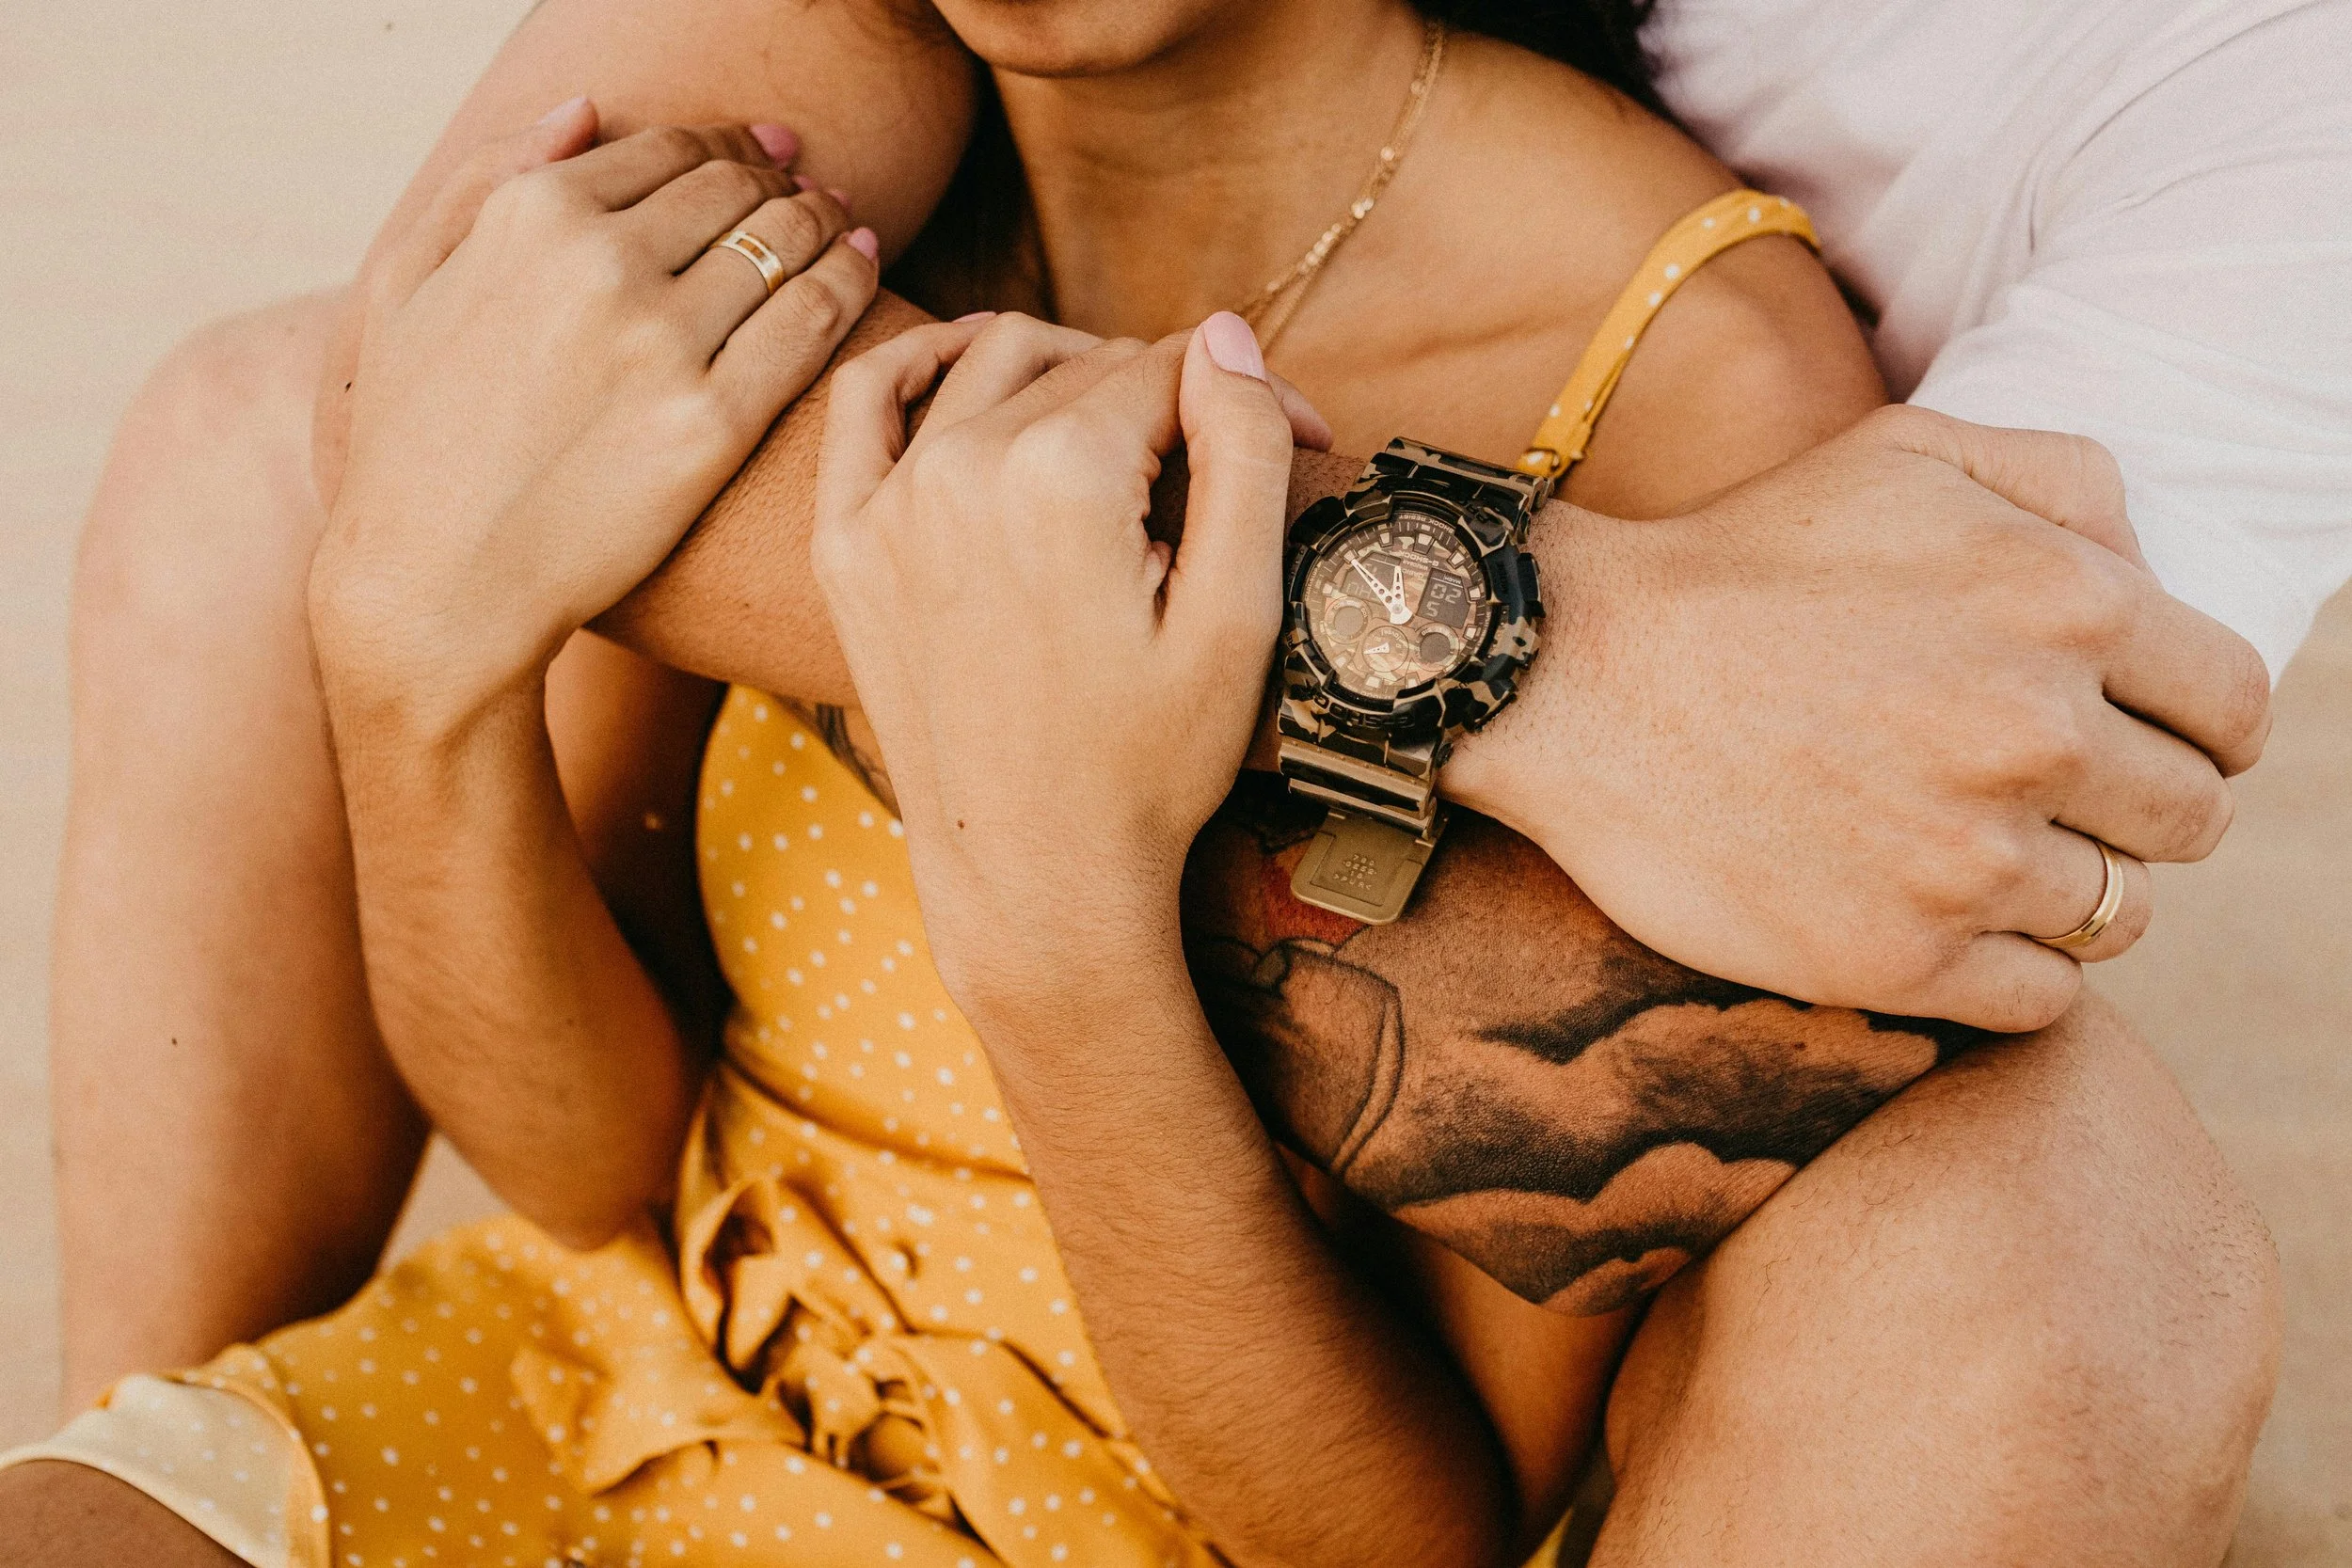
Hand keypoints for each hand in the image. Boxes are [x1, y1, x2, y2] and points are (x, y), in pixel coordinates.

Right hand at [309, 99, 877, 729]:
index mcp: (531, 216)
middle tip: (814, 190)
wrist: (436, 583)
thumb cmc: (414, 439)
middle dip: (783, 180)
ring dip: (827, 221)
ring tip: (846, 225)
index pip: (668, 151)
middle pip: (736, 190)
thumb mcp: (406, 283)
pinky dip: (849, 282)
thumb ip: (488, 178)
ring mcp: (662, 344)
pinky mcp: (713, 423)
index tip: (761, 156)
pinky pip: (810, 324)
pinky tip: (863, 269)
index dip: (727, 146)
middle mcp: (601, 264)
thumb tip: (585, 111)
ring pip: (785, 244)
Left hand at [811, 312, 1319, 1018]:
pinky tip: (972, 371)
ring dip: (1067, 369)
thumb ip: (1241, 453)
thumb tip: (1223, 335)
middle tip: (1226, 462)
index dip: (1247, 396)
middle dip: (1170, 394)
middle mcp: (959, 469)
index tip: (1302, 438)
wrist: (1035, 880)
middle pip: (1086, 366)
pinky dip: (919, 363)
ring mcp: (888, 505)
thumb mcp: (1237, 618)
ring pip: (989, 362)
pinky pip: (864, 402)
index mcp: (1062, 477)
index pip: (1170, 369)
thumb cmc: (1149, 767)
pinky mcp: (845, 546)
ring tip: (1126, 427)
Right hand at [1449, 405, 2272, 1033]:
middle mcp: (2036, 738)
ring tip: (1971, 853)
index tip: (2138, 739)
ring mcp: (1967, 860)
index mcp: (2068, 607)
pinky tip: (1935, 913)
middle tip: (2037, 796)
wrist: (1568, 678)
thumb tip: (2154, 563)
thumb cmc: (1740, 559)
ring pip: (2119, 914)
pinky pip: (2041, 998)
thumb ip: (2067, 479)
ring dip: (2065, 888)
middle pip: (2190, 821)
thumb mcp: (1906, 453)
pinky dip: (2008, 966)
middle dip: (2132, 808)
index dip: (2198, 727)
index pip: (2235, 709)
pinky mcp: (1897, 960)